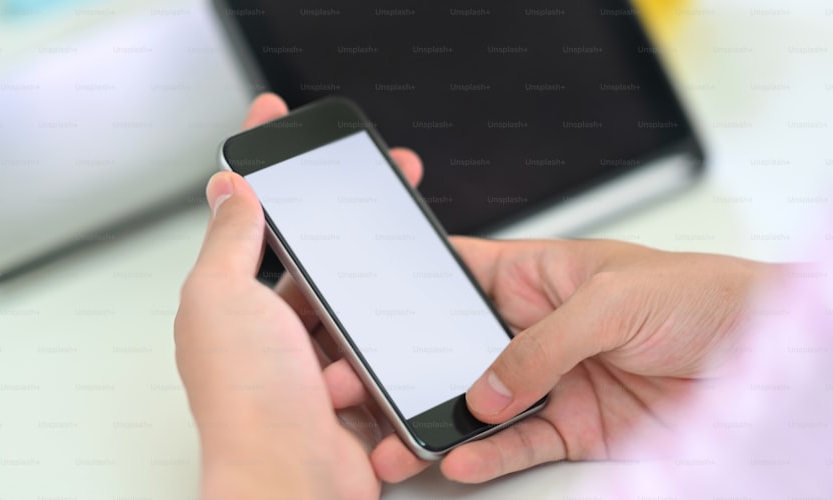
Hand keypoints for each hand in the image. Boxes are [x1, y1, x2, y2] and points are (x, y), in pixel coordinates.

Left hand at [173, 93, 423, 498]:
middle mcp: (268, 330)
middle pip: (312, 257)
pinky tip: (390, 339)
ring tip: (378, 292)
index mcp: (230, 300)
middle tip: (377, 187)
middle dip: (345, 224)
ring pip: (353, 303)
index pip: (247, 215)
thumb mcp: (222, 297)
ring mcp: (312, 361)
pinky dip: (388, 342)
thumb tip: (228, 187)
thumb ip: (229, 239)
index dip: (265, 165)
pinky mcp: (352, 390)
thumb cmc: (246, 404)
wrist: (292, 483)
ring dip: (369, 296)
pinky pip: (379, 348)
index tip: (278, 122)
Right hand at [372, 238, 774, 482]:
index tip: (365, 304)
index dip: (410, 285)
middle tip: (364, 383)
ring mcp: (552, 381)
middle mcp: (535, 329)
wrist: (767, 359)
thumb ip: (543, 343)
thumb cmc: (702, 296)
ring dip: (438, 422)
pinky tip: (460, 458)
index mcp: (536, 275)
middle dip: (408, 367)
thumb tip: (490, 386)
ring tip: (401, 435)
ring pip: (479, 405)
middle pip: (454, 348)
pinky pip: (518, 446)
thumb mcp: (612, 299)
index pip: (456, 274)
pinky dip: (486, 456)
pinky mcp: (574, 427)